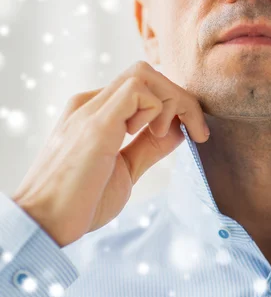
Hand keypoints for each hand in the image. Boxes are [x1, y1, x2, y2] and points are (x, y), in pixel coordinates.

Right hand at [11, 61, 210, 246]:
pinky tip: (152, 135)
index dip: (175, 105)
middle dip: (182, 99)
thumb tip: (177, 130)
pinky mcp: (96, 122)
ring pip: (144, 73)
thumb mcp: (126, 169)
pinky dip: (157, 109)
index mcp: (96, 114)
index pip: (143, 88)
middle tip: (199, 133)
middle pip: (147, 73)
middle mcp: (91, 104)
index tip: (196, 134)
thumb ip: (148, 148)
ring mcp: (91, 109)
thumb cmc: (82, 202)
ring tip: (166, 137)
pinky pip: (138, 89)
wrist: (45, 223)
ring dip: (172, 102)